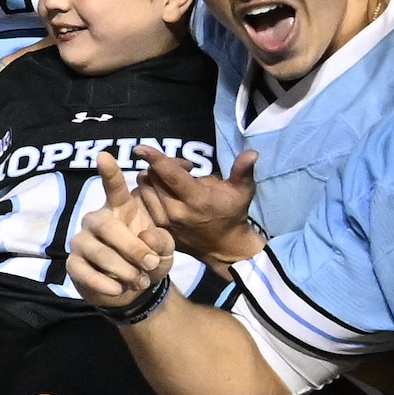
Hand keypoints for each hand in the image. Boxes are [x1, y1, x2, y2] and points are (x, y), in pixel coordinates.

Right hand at [65, 156, 176, 312]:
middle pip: (107, 225)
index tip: (103, 155)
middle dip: (132, 247)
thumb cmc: (148, 261)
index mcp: (120, 210)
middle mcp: (96, 220)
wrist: (133, 291)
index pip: (114, 188)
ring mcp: (81, 241)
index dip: (109, 172)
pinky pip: (86, 272)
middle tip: (151, 264)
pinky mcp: (72, 263)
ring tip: (139, 281)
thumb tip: (146, 238)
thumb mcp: (165, 251)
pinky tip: (119, 289)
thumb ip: (162, 241)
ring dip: (123, 269)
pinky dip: (106, 283)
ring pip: (99, 251)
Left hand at [132, 146, 261, 256]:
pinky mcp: (158, 229)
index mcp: (196, 199)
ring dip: (153, 178)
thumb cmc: (232, 213)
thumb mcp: (242, 191)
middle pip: (153, 178)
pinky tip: (162, 192)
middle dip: (162, 165)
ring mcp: (164, 222)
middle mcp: (175, 211)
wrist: (224, 247)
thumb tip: (253, 152)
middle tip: (182, 168)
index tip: (140, 147)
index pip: (169, 174)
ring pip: (144, 189)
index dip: (154, 158)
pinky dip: (148, 192)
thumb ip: (243, 170)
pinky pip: (142, 203)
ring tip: (172, 180)